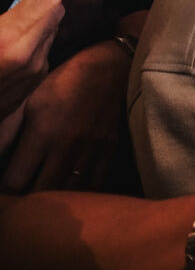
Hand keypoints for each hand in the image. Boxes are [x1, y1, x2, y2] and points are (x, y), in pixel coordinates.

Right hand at [0, 0, 86, 119]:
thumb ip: (1, 10)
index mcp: (6, 40)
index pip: (44, 1)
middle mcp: (26, 56)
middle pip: (53, 14)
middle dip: (48, 1)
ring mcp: (33, 71)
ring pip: (49, 32)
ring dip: (39, 23)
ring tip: (11, 29)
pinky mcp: (34, 82)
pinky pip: (42, 51)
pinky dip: (33, 42)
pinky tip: (11, 49)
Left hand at [1, 36, 129, 191]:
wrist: (110, 68)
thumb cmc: (64, 82)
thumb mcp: (30, 102)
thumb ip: (10, 132)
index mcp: (42, 132)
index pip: (15, 181)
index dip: (5, 192)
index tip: (4, 192)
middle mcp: (66, 145)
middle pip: (40, 193)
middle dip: (26, 201)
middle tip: (21, 199)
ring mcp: (91, 150)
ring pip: (68, 194)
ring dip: (53, 200)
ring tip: (44, 200)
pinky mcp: (109, 152)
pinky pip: (94, 186)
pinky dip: (80, 195)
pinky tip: (71, 193)